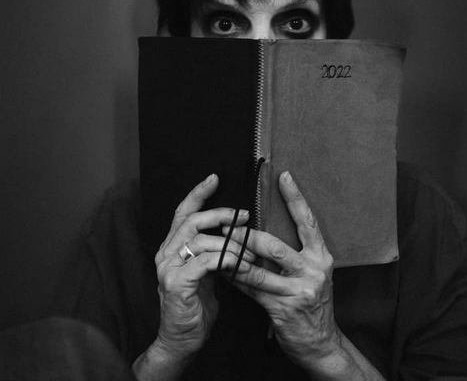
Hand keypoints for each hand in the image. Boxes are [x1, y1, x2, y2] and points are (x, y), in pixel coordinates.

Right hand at [152, 173, 252, 359]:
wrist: (182, 340)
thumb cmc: (197, 304)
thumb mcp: (206, 272)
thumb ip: (213, 250)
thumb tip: (236, 230)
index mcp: (172, 246)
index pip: (182, 212)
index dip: (198, 193)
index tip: (215, 177)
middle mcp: (165, 253)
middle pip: (191, 220)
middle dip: (220, 214)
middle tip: (244, 216)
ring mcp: (167, 268)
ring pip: (200, 239)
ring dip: (229, 243)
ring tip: (249, 253)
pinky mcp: (175, 284)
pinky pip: (203, 262)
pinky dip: (224, 259)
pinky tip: (237, 263)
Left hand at [222, 171, 339, 370]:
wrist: (321, 343)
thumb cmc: (312, 301)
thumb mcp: (311, 273)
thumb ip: (294, 252)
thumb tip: (263, 228)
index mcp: (321, 256)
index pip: (308, 221)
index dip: (295, 198)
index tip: (284, 175)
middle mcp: (313, 270)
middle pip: (274, 246)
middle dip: (246, 235)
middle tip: (227, 223)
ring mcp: (298, 290)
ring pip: (258, 269)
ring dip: (235, 257)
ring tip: (219, 245)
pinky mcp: (282, 308)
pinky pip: (252, 289)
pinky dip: (235, 278)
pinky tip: (223, 270)